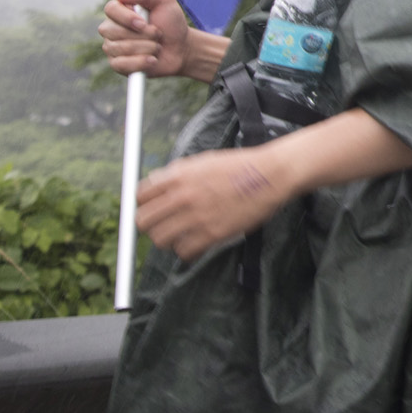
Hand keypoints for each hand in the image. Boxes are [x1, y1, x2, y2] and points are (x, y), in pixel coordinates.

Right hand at [99, 0, 188, 76]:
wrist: (181, 48)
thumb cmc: (171, 23)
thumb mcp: (165, 1)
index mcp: (120, 11)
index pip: (110, 9)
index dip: (126, 17)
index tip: (144, 22)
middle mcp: (111, 28)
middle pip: (112, 30)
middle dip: (143, 34)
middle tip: (157, 34)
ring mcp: (112, 47)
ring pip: (120, 48)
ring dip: (147, 47)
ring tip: (157, 46)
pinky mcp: (118, 65)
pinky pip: (122, 65)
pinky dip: (141, 62)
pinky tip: (152, 60)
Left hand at [137, 147, 291, 260]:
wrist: (270, 175)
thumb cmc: (240, 166)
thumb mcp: (204, 161)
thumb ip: (177, 172)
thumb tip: (155, 183)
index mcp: (179, 175)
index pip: (140, 195)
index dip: (143, 203)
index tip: (150, 208)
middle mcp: (183, 196)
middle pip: (143, 221)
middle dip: (149, 225)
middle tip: (160, 226)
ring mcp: (197, 216)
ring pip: (160, 239)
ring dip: (167, 239)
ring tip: (179, 235)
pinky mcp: (212, 233)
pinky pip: (184, 251)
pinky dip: (186, 250)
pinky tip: (194, 243)